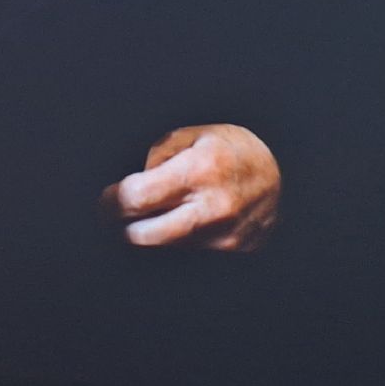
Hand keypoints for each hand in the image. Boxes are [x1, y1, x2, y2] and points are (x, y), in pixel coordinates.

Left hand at [99, 124, 279, 251]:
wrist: (280, 170)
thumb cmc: (230, 147)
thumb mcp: (190, 135)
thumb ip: (156, 157)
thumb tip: (132, 185)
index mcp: (199, 170)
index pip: (137, 198)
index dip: (111, 202)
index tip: (104, 201)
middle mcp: (213, 207)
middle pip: (145, 235)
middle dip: (122, 226)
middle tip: (112, 216)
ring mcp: (225, 234)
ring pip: (165, 246)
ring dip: (150, 233)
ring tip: (147, 214)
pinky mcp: (234, 250)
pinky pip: (190, 251)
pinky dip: (177, 238)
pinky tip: (179, 220)